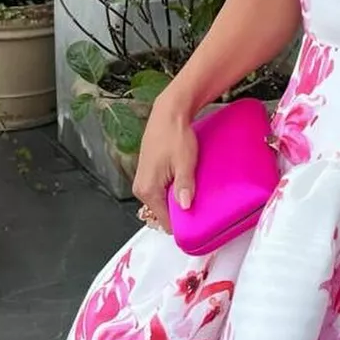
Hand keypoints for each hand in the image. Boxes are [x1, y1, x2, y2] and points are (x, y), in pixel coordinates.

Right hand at [132, 97, 197, 233]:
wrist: (168, 114)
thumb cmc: (174, 135)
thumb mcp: (185, 162)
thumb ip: (184, 186)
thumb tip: (185, 206)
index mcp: (147, 189)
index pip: (164, 221)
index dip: (181, 224)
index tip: (196, 225)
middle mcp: (141, 188)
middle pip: (162, 212)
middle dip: (179, 211)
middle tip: (198, 204)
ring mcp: (144, 181)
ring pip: (162, 201)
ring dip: (176, 199)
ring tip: (192, 190)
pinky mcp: (149, 174)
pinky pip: (161, 191)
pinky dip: (172, 190)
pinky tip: (184, 181)